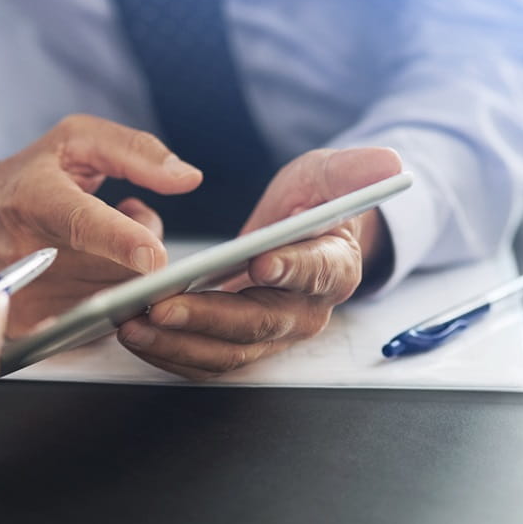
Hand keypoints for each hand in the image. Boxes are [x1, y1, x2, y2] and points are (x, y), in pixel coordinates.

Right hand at [0, 114, 201, 335]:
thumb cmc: (27, 177)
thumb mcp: (75, 140)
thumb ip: (136, 152)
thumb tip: (189, 178)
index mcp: (37, 198)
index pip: (83, 221)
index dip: (121, 239)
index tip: (155, 256)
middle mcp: (27, 252)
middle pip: (113, 270)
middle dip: (144, 248)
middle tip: (132, 219)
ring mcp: (24, 295)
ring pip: (111, 300)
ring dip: (128, 275)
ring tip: (105, 244)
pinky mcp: (26, 327)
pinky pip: (94, 325)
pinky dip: (108, 302)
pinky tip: (92, 275)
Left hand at [118, 147, 401, 378]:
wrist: (300, 237)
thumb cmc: (313, 204)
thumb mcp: (329, 175)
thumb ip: (353, 170)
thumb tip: (390, 162)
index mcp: (335, 268)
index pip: (318, 272)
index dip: (291, 268)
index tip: (259, 261)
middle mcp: (307, 312)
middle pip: (259, 323)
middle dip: (207, 317)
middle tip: (160, 305)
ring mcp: (272, 335)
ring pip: (227, 352)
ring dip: (177, 343)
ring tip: (132, 324)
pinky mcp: (241, 347)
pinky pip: (205, 361)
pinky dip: (168, 353)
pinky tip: (132, 334)